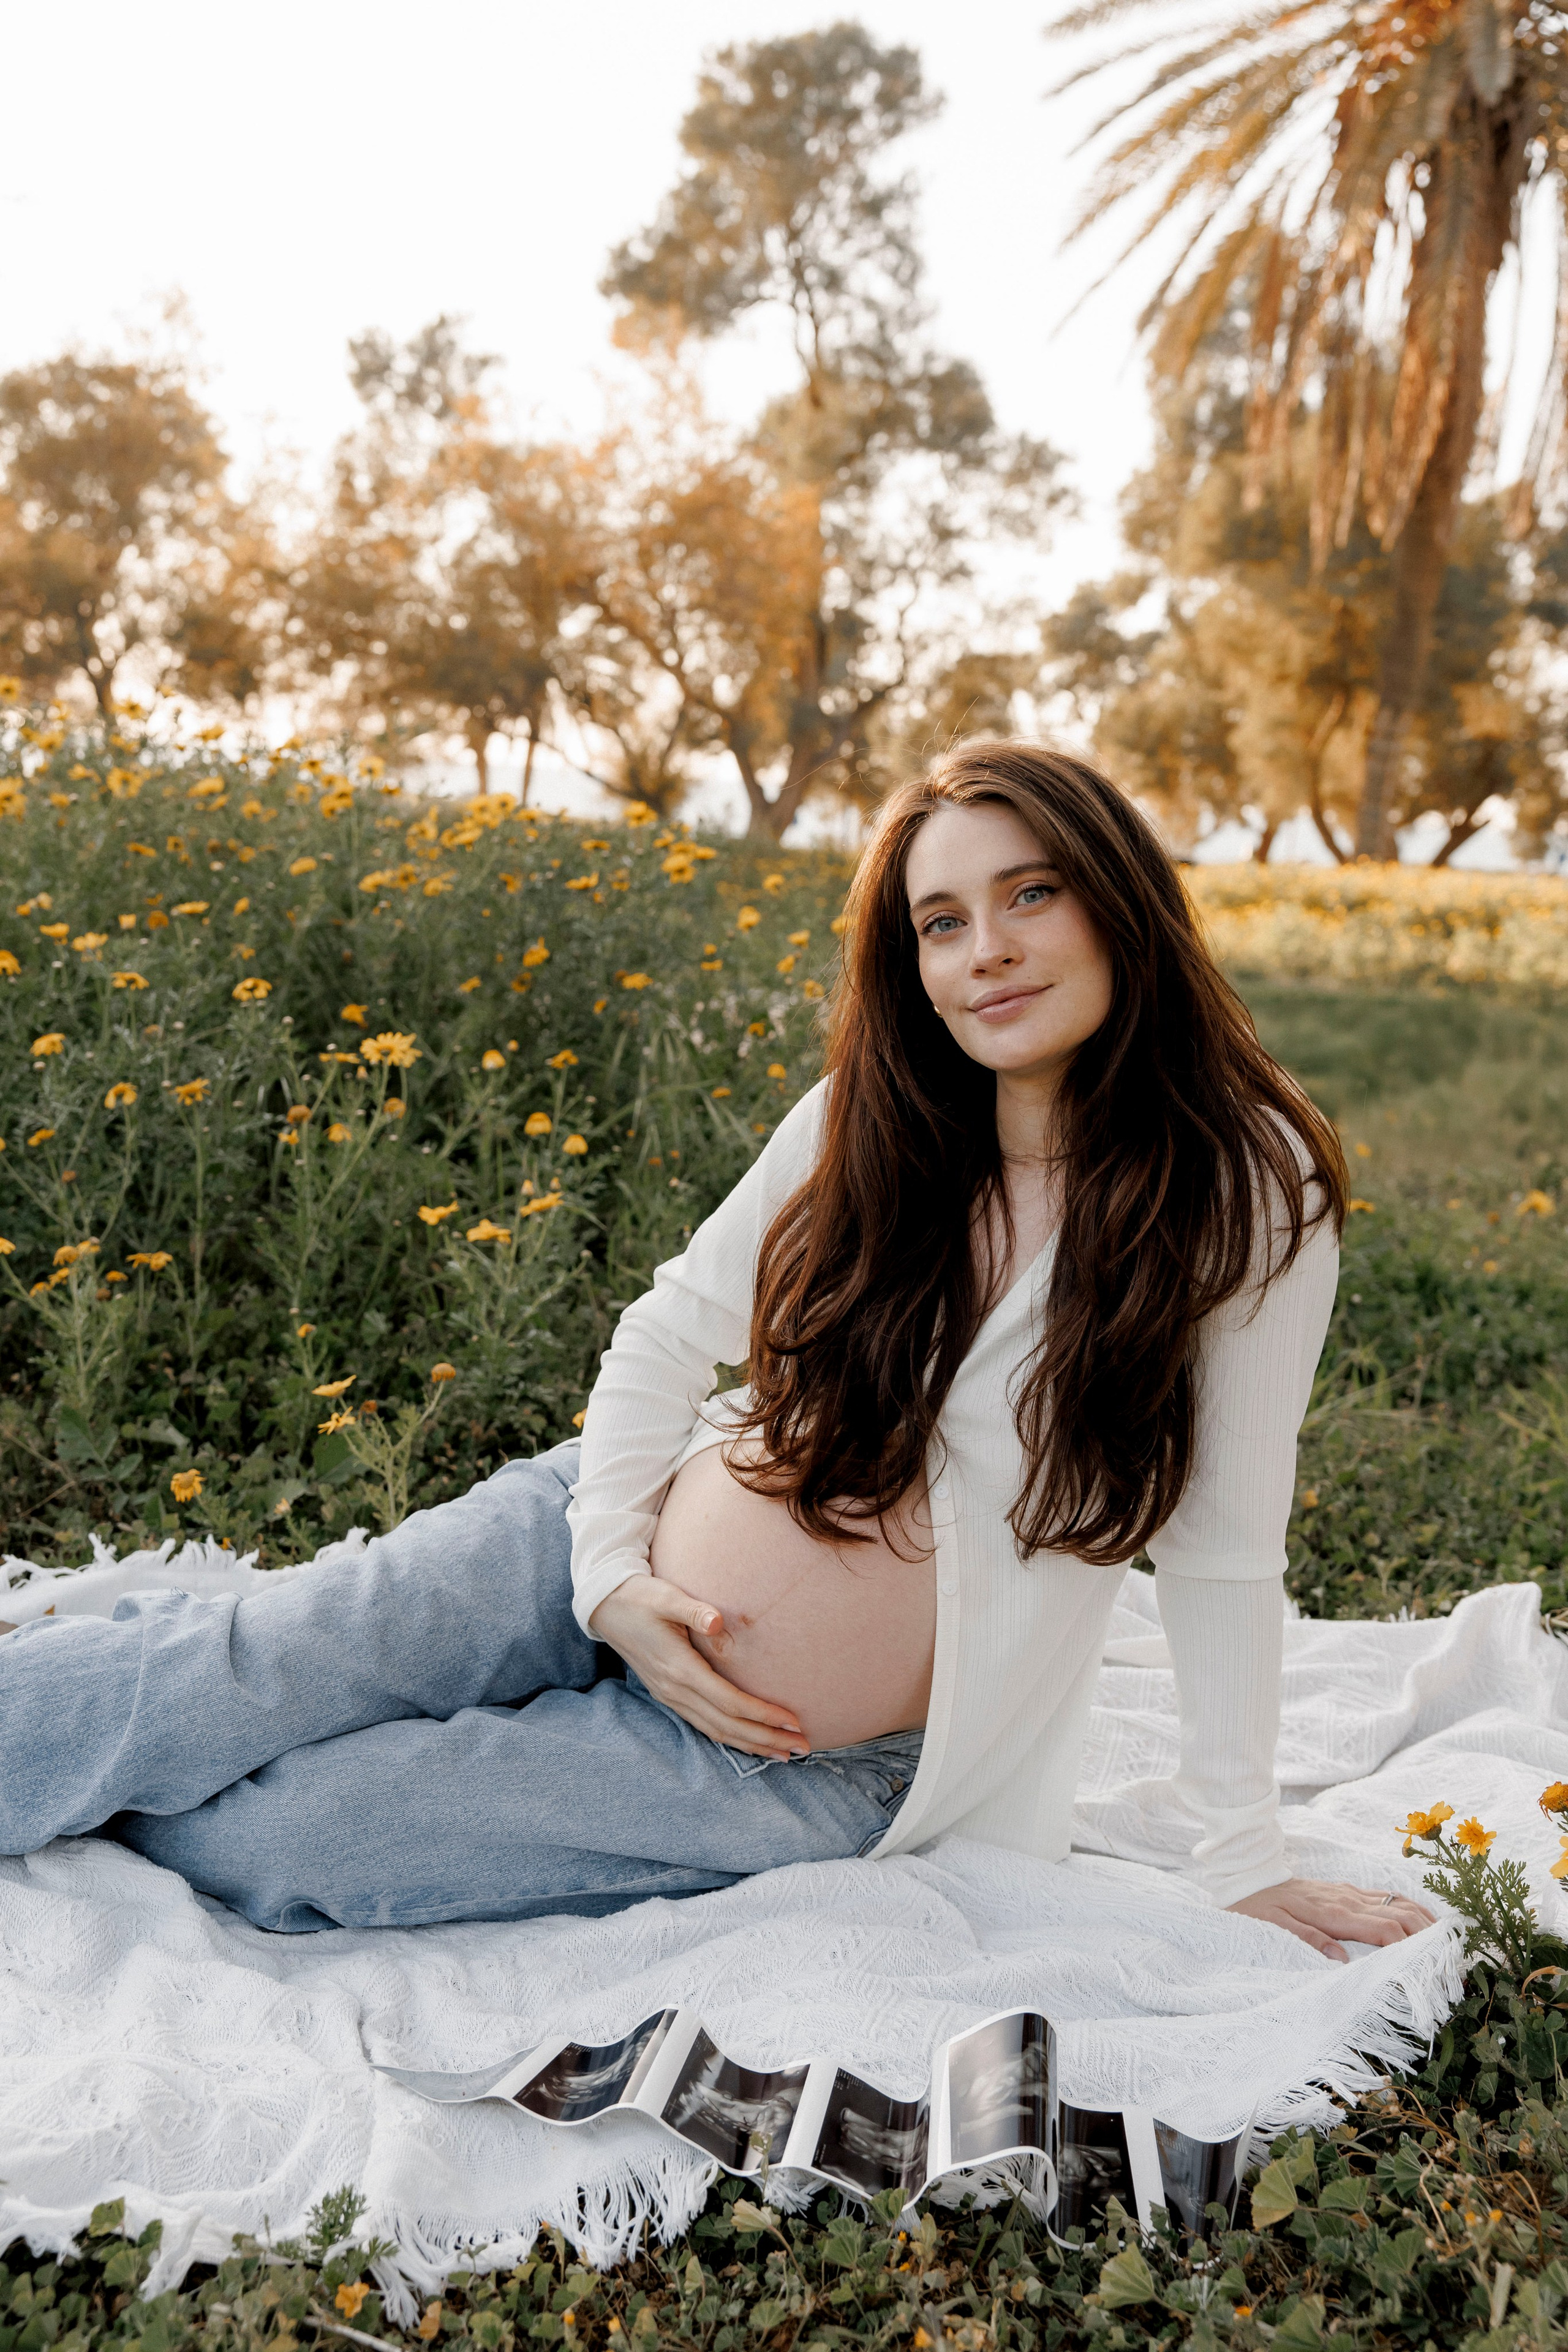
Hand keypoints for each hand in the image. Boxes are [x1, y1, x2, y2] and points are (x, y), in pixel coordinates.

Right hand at [590, 1574, 809, 1758]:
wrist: (605, 1607)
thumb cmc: (639, 1597)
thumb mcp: (664, 1596)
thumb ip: (692, 1609)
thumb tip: (717, 1621)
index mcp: (678, 1668)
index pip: (728, 1702)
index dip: (762, 1714)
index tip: (792, 1721)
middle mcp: (674, 1690)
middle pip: (726, 1725)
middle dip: (765, 1739)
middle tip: (802, 1747)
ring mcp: (669, 1696)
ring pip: (715, 1731)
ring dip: (750, 1744)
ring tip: (783, 1753)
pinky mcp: (669, 1694)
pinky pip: (704, 1725)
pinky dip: (730, 1736)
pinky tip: (749, 1740)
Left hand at [1229, 1877, 1436, 1961]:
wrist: (1247, 1876)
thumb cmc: (1258, 1908)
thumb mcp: (1273, 1927)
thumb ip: (1307, 1940)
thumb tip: (1340, 1960)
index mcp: (1333, 1914)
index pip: (1383, 1930)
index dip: (1410, 1947)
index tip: (1430, 1967)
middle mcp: (1347, 1900)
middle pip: (1399, 1915)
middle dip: (1429, 1937)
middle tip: (1451, 1962)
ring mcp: (1349, 1892)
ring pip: (1397, 1903)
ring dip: (1425, 1921)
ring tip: (1448, 1943)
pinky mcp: (1346, 1889)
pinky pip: (1385, 1896)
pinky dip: (1409, 1907)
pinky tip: (1422, 1919)